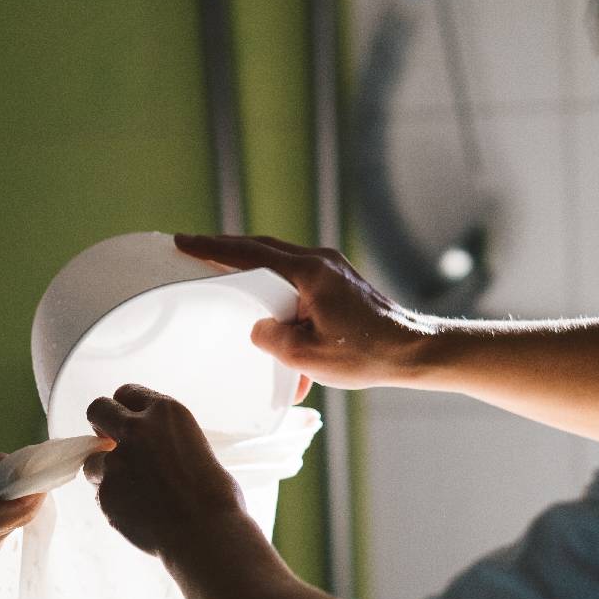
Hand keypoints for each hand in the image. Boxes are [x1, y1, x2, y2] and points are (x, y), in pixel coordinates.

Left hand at [84, 384, 249, 557]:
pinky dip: (114, 499)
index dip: (126, 409)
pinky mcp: (106, 490)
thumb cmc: (215, 496)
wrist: (206, 534)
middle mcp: (137, 429)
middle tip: (113, 444)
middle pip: (97, 409)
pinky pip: (101, 491)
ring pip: (92, 458)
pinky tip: (138, 511)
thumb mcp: (195, 447)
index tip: (128, 422)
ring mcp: (117, 460)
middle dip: (101, 425)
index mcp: (165, 412)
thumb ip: (163, 440)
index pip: (127, 392)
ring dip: (105, 470)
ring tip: (134, 490)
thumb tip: (146, 449)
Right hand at [174, 233, 431, 389]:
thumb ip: (273, 339)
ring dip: (251, 266)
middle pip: (262, 248)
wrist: (415, 351)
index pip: (248, 254)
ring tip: (224, 274)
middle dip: (226, 249)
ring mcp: (332, 269)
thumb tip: (258, 329)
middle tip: (193, 249)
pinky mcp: (340, 283)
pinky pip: (297, 276)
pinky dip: (275, 284)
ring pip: (279, 261)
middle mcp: (320, 262)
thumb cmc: (367, 354)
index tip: (182, 242)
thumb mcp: (308, 356)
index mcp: (308, 273)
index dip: (212, 248)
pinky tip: (268, 306)